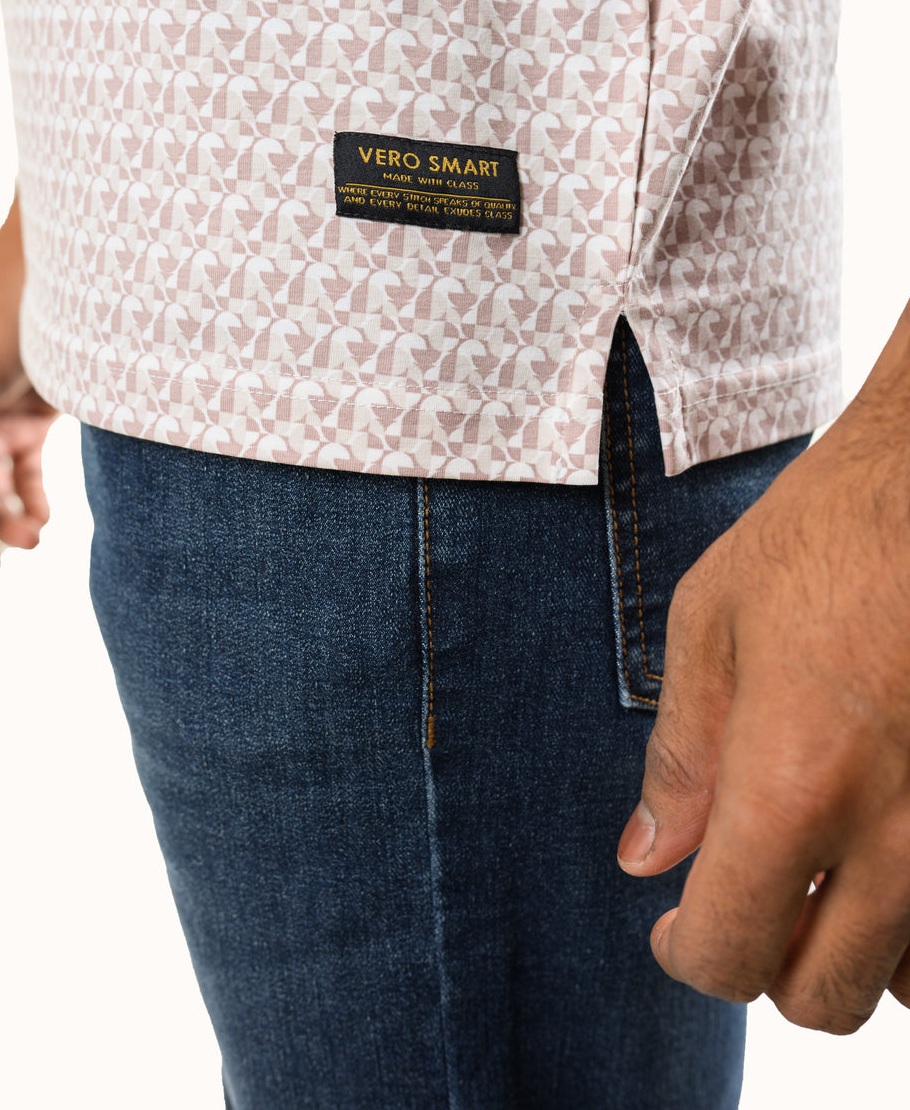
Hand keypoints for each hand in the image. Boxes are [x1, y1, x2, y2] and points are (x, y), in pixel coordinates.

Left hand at [617, 300, 909, 1032]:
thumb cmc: (827, 530)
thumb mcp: (712, 621)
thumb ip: (679, 756)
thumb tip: (646, 861)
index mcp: (794, 783)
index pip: (730, 953)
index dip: (686, 953)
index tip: (675, 924)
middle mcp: (893, 833)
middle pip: (824, 999)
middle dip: (765, 965)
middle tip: (745, 897)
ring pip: (909, 986)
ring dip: (853, 952)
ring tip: (822, 871)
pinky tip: (885, 847)